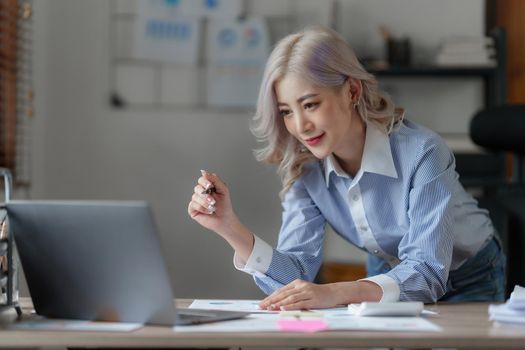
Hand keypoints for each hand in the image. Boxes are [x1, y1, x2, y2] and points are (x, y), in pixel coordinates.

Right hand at [188, 170, 236, 236]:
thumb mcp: (223, 190)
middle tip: (213, 201)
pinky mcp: (192, 209)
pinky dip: (202, 208)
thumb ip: (215, 179)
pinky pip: (193, 205)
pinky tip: (209, 211)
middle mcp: (200, 193)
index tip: (210, 186)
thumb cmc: (224, 205)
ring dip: (205, 203)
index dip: (205, 181)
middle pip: (197, 188)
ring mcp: (196, 201)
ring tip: (213, 208)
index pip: (202, 179)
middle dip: (206, 195)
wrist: (224, 219)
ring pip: (195, 197)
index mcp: (207, 187)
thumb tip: (203, 172)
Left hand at [258, 280, 382, 309]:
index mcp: (297, 283)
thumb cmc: (317, 293)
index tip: (262, 303)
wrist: (333, 292)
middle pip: (283, 294)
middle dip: (271, 300)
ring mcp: (307, 292)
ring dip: (279, 303)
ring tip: (270, 308)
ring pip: (290, 298)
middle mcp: (301, 286)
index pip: (281, 290)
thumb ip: (292, 294)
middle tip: (262, 306)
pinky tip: (284, 308)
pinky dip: (290, 306)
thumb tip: (277, 301)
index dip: (270, 297)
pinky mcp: (313, 299)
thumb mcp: (303, 290)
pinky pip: (300, 303)